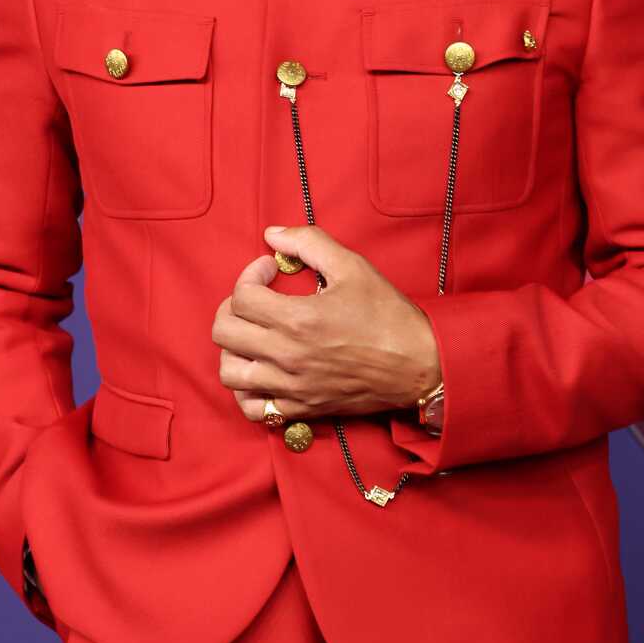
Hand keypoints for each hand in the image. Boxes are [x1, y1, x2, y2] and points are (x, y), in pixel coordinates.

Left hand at [211, 223, 441, 424]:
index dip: (251, 274)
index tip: (272, 270)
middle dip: (233, 307)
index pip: (241, 297)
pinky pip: (252, 407)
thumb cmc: (387, 315)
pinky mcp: (300, 408)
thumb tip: (272, 234)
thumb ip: (308, 242)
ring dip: (233, 348)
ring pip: (229, 372)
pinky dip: (246, 390)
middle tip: (256, 299)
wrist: (419, 365)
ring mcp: (291, 387)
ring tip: (254, 334)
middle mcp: (287, 356)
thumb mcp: (353, 266)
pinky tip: (260, 370)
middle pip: (224, 332)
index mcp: (297, 320)